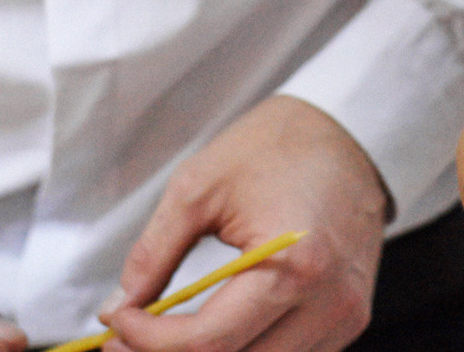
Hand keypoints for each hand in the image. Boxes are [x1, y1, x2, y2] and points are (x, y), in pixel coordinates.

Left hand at [97, 96, 387, 350]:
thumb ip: (154, 253)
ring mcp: (345, 318)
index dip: (149, 342)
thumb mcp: (199, 187)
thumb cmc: (274, 148)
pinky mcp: (348, 320)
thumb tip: (120, 305)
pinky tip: (214, 330)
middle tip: (125, 337)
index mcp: (296, 266)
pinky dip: (246, 351)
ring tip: (165, 336)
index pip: (209, 342)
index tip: (115, 319)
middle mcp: (330, 304)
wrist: (347, 132)